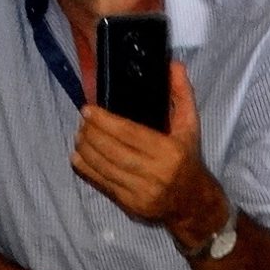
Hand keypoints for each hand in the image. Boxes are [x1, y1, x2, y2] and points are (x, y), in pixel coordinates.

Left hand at [74, 60, 224, 237]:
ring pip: (104, 168)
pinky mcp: (131, 205)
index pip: (130, 133)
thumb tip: (173, 64)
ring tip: (79, 136)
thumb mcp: (190, 126)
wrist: (192, 202)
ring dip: (86, 150)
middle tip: (82, 121)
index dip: (105, 121)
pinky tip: (78, 157)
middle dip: (92, 134)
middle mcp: (156, 173)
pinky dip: (86, 170)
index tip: (88, 110)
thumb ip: (182, 93)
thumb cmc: (187, 159)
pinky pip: (103, 185)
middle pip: (113, 151)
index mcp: (170, 152)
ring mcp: (142, 192)